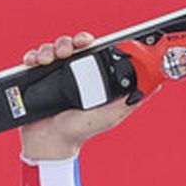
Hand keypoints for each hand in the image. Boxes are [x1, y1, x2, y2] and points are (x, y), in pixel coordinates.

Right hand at [17, 33, 142, 162]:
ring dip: (50, 48)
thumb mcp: (109, 117)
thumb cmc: (79, 132)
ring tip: (49, 59)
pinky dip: (33, 56)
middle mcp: (71, 74)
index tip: (87, 41)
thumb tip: (152, 88)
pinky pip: (33, 59)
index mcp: (88, 78)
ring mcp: (52, 75)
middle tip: (68, 51)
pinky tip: (36, 63)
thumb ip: (128, 103)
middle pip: (70, 45)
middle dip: (68, 42)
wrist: (49, 144)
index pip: (90, 51)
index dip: (87, 41)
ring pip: (51, 48)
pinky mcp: (35, 78)